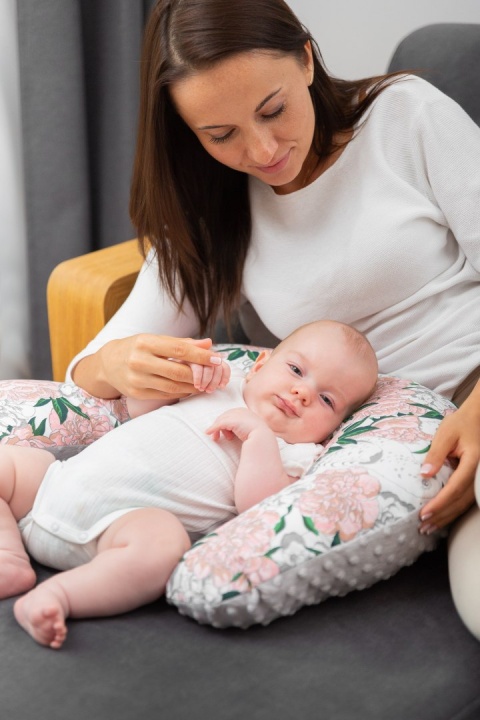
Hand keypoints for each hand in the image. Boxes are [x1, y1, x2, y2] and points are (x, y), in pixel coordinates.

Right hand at [95, 335, 223, 399]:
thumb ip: (182, 343)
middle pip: (178, 371)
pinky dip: (181, 392)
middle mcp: (139, 361)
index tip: (217, 359)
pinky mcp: (137, 393)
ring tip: (206, 382)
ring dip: (194, 386)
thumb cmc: (137, 348)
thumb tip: (208, 344)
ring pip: (173, 386)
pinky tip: (190, 388)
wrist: (108, 363)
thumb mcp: (156, 340)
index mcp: (146, 343)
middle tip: (215, 374)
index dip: (201, 356)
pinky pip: (166, 394)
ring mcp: (137, 379)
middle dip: (200, 374)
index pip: (179, 350)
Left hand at [206, 408, 268, 442]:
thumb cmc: (258, 437)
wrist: (262, 439)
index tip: (224, 434)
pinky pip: (219, 424)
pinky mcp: (232, 421)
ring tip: (215, 438)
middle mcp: (241, 411)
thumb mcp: (249, 430)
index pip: (231, 416)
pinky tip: (208, 433)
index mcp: (246, 412)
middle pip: (225, 417)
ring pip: (221, 420)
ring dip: (215, 429)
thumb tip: (236, 432)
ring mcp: (237, 415)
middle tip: (216, 437)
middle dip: (218, 426)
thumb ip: (243, 428)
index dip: (225, 424)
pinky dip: (213, 428)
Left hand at [419, 400, 479, 532]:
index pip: (455, 487)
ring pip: (464, 503)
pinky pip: (465, 499)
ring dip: (447, 517)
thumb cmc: (460, 423)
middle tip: (423, 527)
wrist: (476, 418)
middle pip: (460, 501)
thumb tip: (424, 475)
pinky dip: (453, 510)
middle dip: (442, 516)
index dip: (440, 502)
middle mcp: (478, 474)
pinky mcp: (474, 479)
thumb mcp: (445, 434)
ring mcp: (478, 478)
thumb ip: (435, 454)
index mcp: (473, 462)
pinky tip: (441, 518)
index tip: (424, 513)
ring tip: (429, 528)